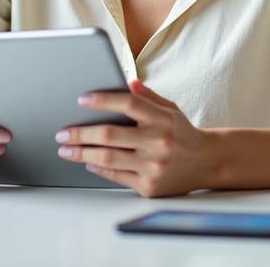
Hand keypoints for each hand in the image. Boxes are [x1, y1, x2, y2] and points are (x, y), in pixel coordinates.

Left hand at [55, 79, 213, 196]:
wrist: (208, 163)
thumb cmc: (183, 133)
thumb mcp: (170, 109)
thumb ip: (148, 97)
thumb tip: (127, 83)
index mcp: (162, 119)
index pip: (128, 103)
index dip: (102, 99)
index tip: (81, 99)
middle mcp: (158, 142)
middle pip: (110, 134)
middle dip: (80, 133)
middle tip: (62, 133)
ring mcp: (154, 166)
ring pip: (108, 158)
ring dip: (81, 153)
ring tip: (65, 149)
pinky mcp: (150, 186)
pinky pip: (116, 176)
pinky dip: (98, 168)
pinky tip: (87, 162)